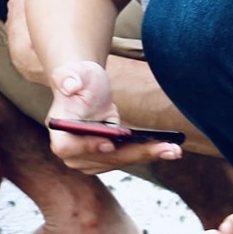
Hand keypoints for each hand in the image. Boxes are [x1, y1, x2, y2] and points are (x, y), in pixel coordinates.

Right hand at [44, 58, 179, 172]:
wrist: (87, 87)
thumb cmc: (78, 78)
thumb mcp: (72, 73)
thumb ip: (67, 77)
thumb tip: (69, 86)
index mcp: (59, 129)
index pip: (67, 147)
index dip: (87, 147)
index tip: (110, 143)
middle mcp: (71, 150)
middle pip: (103, 158)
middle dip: (134, 153)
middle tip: (164, 148)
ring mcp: (88, 158)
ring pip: (120, 160)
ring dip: (147, 155)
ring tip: (173, 149)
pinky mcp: (106, 159)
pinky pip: (127, 158)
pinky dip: (147, 153)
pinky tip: (168, 149)